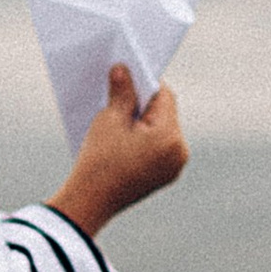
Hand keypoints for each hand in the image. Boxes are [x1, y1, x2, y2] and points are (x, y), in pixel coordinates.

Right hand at [48, 64, 187, 240]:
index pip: (164, 96)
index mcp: (170, 137)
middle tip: (120, 94)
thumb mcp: (109, 119)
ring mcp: (174, 167)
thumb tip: (123, 68)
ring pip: (163, 130)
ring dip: (145, 121)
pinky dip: (145, 139)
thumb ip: (122, 92)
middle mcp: (180, 152)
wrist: (90, 203)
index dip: (145, 83)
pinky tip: (124, 137)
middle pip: (166, 113)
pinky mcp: (165, 176)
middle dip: (144, 103)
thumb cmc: (98, 161)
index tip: (128, 75)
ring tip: (119, 117)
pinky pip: (160, 148)